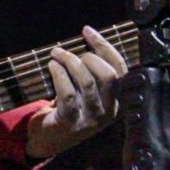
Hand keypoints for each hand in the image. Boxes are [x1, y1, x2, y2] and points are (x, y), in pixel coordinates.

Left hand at [24, 25, 127, 160]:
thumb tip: (88, 36)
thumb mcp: (86, 91)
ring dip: (70, 62)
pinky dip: (60, 75)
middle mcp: (109, 111)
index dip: (104, 47)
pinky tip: (52, 66)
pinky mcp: (72, 122)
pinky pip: (68, 94)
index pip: (120, 69)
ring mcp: (91, 119)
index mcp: (118, 100)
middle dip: (88, 56)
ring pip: (87, 82)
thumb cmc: (68, 107)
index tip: (87, 31)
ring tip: (55, 54)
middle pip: (108, 75)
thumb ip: (92, 71)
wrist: (49, 139)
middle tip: (67, 51)